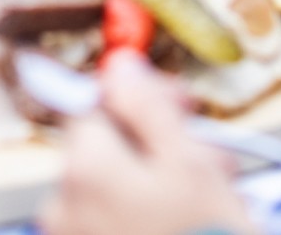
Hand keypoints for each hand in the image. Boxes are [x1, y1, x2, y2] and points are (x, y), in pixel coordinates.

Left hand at [39, 53, 256, 234]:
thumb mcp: (190, 164)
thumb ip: (147, 107)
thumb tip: (117, 62)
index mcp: (84, 166)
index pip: (99, 104)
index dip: (147, 100)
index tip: (189, 108)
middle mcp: (62, 204)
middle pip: (107, 151)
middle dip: (162, 147)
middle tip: (219, 163)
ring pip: (114, 193)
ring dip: (161, 186)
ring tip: (215, 206)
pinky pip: (111, 228)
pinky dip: (147, 221)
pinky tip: (189, 228)